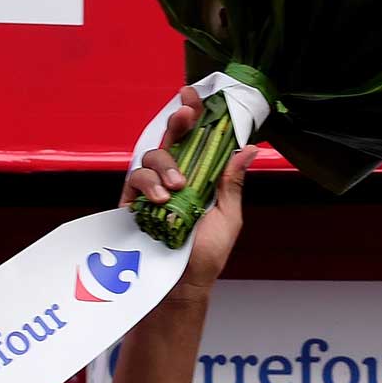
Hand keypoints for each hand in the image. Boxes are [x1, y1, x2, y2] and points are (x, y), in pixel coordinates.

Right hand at [120, 87, 258, 297]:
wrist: (182, 285)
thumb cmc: (205, 255)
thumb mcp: (228, 217)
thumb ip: (231, 182)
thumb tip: (249, 149)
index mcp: (199, 177)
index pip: (197, 139)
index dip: (195, 115)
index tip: (196, 96)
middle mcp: (175, 177)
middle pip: (172, 138)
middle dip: (178, 121)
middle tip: (186, 114)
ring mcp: (153, 188)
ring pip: (153, 156)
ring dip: (166, 164)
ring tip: (178, 187)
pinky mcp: (133, 202)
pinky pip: (135, 179)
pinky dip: (148, 183)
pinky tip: (161, 197)